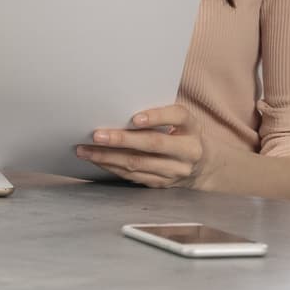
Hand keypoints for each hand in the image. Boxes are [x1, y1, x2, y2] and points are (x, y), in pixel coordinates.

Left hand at [75, 104, 204, 188]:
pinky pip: (133, 176)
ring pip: (138, 164)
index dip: (157, 117)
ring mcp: (175, 171)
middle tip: (97, 135)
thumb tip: (119, 106)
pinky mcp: (162, 183)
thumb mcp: (180, 120)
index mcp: (192, 127)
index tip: (135, 118)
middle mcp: (188, 151)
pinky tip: (97, 160)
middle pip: (153, 144)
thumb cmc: (182, 134)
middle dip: (122, 140)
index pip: (178, 116)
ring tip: (86, 150)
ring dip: (108, 157)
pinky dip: (112, 167)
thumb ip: (159, 113)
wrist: (202, 166)